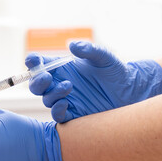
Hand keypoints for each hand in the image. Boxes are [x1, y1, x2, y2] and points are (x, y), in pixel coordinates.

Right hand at [27, 41, 161, 121]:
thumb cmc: (115, 72)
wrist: (129, 93)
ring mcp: (64, 99)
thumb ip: (89, 50)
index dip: (33, 62)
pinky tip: (66, 104)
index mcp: (62, 68)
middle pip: (36, 85)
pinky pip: (56, 115)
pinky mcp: (72, 113)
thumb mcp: (104, 58)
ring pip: (46, 99)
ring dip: (52, 93)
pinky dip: (57, 110)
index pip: (41, 65)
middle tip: (47, 77)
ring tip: (69, 86)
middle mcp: (59, 83)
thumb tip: (72, 45)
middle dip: (37, 81)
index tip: (32, 60)